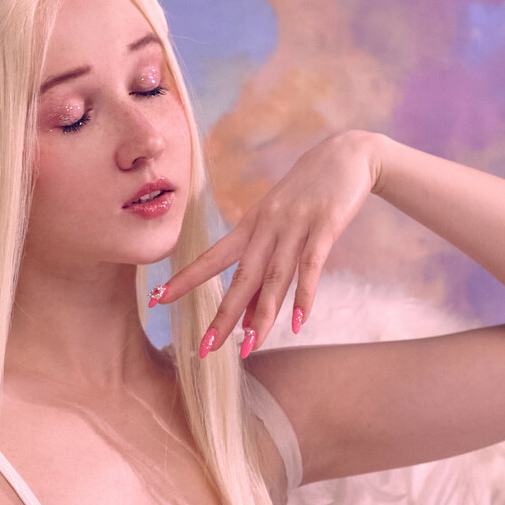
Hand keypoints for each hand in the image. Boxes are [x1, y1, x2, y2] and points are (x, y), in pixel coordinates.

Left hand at [150, 129, 382, 355]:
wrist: (346, 155)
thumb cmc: (307, 196)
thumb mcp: (279, 224)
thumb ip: (265, 267)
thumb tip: (250, 313)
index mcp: (250, 226)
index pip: (212, 257)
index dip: (186, 278)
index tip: (158, 298)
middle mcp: (267, 226)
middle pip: (242, 277)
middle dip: (223, 315)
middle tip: (207, 349)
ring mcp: (295, 225)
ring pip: (275, 277)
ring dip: (262, 315)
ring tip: (250, 346)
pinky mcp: (325, 225)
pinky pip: (312, 266)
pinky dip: (304, 296)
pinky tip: (297, 322)